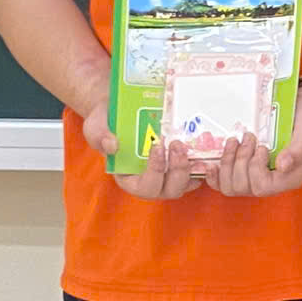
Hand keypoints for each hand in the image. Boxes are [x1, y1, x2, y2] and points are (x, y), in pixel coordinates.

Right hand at [72, 69, 205, 198]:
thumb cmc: (105, 124)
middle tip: (178, 145)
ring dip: (191, 167)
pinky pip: (197, 171)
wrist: (119, 111)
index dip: (155, 171)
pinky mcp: (181, 163)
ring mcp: (169, 175)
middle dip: (177, 169)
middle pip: (171, 189)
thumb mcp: (95, 128)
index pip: (146, 187)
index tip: (157, 147)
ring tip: (188, 145)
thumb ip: (100, 137)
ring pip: (186, 183)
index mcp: (130, 181)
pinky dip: (203, 164)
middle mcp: (152, 183)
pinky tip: (206, 148)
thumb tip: (112, 145)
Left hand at [208, 88, 301, 197]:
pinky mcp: (244, 169)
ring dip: (227, 162)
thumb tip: (282, 166)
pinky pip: (223, 183)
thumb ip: (297, 150)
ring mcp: (256, 177)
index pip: (262, 187)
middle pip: (242, 188)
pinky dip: (215, 175)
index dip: (255, 167)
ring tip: (234, 141)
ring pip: (229, 187)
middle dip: (239, 161)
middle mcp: (272, 183)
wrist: (301, 109)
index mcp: (288, 179)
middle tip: (247, 137)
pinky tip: (212, 163)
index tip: (262, 146)